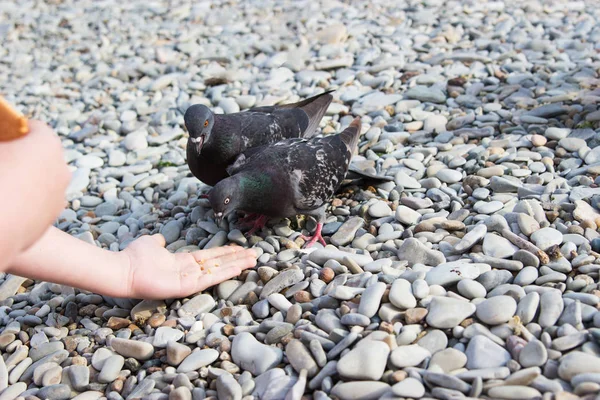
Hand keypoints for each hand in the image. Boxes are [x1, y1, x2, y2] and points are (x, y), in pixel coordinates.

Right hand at [0, 120, 70, 268]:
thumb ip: (1, 140)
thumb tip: (3, 146)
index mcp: (47, 145)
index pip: (34, 128)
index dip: (13, 129)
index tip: (2, 136)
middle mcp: (61, 170)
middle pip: (41, 155)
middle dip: (20, 154)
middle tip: (2, 159)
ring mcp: (57, 198)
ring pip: (41, 180)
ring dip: (23, 179)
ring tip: (1, 184)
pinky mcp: (48, 220)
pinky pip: (36, 203)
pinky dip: (23, 201)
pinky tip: (2, 204)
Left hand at [121, 234, 258, 299]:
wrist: (123, 270)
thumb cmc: (135, 257)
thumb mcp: (151, 244)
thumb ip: (158, 242)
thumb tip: (160, 239)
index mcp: (183, 262)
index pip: (210, 257)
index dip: (225, 252)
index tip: (240, 248)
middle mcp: (190, 272)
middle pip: (219, 263)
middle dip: (237, 258)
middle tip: (255, 254)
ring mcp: (189, 280)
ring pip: (218, 271)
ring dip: (236, 265)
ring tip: (253, 260)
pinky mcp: (187, 287)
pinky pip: (210, 280)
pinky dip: (225, 274)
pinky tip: (238, 267)